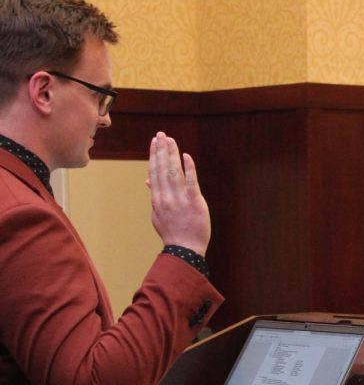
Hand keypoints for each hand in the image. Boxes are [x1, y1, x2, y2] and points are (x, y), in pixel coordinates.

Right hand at [147, 132, 210, 255]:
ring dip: (172, 155)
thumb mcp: (158, 214)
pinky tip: (186, 156)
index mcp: (157, 199)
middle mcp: (166, 197)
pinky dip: (188, 169)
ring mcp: (179, 199)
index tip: (154, 142)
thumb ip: (155, 195)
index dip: (154, 155)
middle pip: (162, 169)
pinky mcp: (194, 202)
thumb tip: (148, 180)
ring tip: (170, 140)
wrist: (184, 249)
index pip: (154, 172)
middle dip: (161, 150)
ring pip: (173, 172)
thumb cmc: (173, 232)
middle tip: (161, 134)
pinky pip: (191, 182)